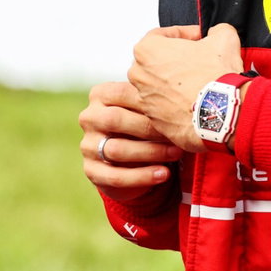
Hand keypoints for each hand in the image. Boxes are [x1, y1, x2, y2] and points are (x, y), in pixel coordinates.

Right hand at [78, 80, 181, 198]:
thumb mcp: (147, 111)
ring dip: (151, 152)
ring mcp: (87, 146)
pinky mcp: (92, 171)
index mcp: (100, 96)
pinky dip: (143, 176)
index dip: (149, 103)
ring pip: (117, 149)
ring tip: (176, 153)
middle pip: (115, 120)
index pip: (122, 94)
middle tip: (177, 133)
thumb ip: (154, 101)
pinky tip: (163, 174)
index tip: (175, 110)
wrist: (133, 161)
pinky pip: (115, 176)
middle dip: (149, 128)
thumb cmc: (146, 127)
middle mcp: (89, 118)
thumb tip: (183, 97)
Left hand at [127, 23, 243, 151]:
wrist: (224, 112)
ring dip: (176, 84)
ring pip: (159, 86)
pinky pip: (165, 108)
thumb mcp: (223, 37)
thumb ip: (214, 31)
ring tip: (199, 84)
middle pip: (156, 62)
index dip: (184, 35)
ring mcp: (145, 100)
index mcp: (146, 50)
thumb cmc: (216, 77)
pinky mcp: (155, 121)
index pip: (162, 35)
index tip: (198, 39)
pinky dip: (178, 105)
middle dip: (177, 60)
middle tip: (198, 62)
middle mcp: (139, 75)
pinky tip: (196, 101)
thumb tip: (215, 34)